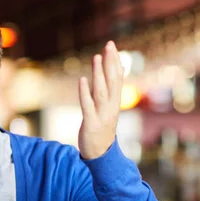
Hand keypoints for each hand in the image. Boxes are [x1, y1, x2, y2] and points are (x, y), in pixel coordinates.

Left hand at [78, 41, 123, 159]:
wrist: (100, 155)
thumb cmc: (101, 130)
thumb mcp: (107, 109)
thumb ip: (108, 92)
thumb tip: (114, 73)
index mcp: (115, 103)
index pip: (117, 78)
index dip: (115, 62)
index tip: (112, 46)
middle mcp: (111, 107)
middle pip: (112, 81)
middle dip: (110, 62)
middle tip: (109, 45)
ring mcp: (102, 115)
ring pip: (102, 91)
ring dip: (99, 74)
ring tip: (97, 57)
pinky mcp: (91, 123)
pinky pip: (88, 105)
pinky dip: (85, 92)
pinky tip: (82, 80)